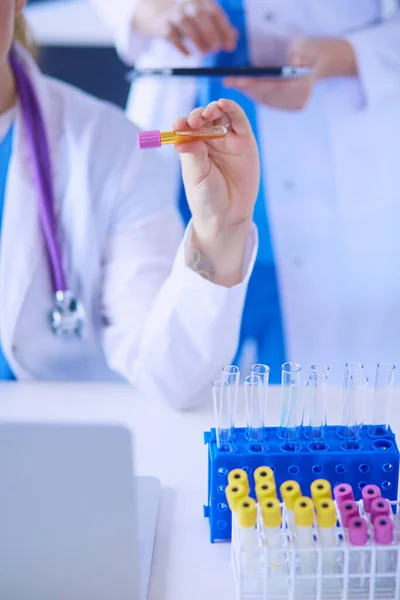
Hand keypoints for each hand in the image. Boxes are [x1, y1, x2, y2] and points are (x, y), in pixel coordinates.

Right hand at [133, 0, 237, 55]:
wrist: (156, 14)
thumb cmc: (186, 17)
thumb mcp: (203, 17)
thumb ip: (220, 26)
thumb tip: (233, 41)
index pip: (215, 12)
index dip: (225, 30)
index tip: (230, 46)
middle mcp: (186, 3)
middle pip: (201, 16)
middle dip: (212, 34)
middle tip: (216, 49)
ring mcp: (173, 14)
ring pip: (188, 27)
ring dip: (199, 42)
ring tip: (205, 52)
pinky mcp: (162, 26)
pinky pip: (173, 37)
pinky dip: (182, 48)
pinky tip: (189, 54)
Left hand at [174, 99, 259, 286]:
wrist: (227, 216)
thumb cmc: (207, 198)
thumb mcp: (197, 175)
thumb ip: (193, 153)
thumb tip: (182, 134)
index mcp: (193, 148)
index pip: (187, 128)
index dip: (183, 123)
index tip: (179, 125)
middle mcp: (210, 142)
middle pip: (203, 118)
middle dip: (198, 116)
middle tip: (194, 123)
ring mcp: (228, 141)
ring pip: (220, 116)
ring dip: (213, 109)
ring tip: (208, 114)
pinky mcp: (245, 142)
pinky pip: (239, 121)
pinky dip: (232, 109)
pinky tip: (223, 104)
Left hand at [224, 38, 356, 110]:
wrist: (316, 62)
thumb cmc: (307, 49)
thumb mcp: (304, 45)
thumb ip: (300, 53)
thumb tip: (296, 63)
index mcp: (302, 87)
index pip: (274, 87)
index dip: (253, 84)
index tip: (235, 80)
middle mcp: (298, 101)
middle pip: (267, 96)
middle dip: (246, 88)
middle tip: (228, 81)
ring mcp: (293, 106)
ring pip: (265, 100)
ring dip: (248, 92)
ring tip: (232, 83)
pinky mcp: (289, 108)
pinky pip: (268, 101)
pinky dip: (255, 94)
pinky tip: (244, 87)